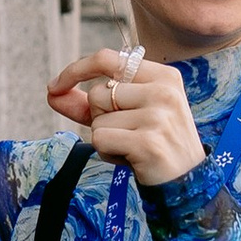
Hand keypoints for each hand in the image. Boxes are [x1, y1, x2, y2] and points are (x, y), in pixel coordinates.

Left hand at [43, 45, 205, 188]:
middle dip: (100, 117)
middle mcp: (163, 91)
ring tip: (132, 147)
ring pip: (97, 120)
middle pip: (98, 94)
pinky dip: (107, 153)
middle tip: (128, 133)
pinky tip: (132, 158)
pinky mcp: (148, 142)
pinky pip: (100, 140)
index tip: (55, 85)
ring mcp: (158, 116)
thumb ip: (89, 103)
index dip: (76, 69)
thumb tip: (52, 92)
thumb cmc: (154, 144)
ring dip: (105, 138)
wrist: (188, 182)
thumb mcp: (127, 116)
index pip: (108, 58)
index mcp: (163, 76)